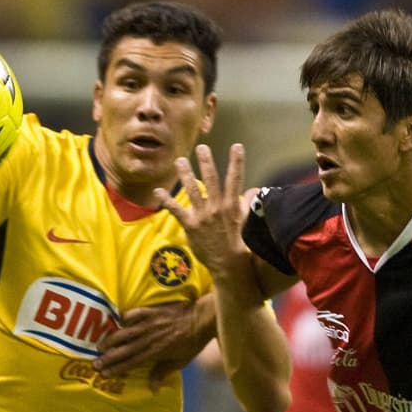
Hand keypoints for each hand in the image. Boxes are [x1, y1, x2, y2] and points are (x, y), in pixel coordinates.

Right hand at [93, 300, 211, 381]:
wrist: (202, 318)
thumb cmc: (193, 342)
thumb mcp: (181, 361)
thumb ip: (163, 372)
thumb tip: (152, 388)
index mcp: (155, 352)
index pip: (132, 362)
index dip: (117, 368)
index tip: (104, 374)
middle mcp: (149, 338)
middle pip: (124, 349)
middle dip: (108, 357)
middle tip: (95, 363)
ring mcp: (149, 323)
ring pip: (124, 332)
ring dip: (110, 339)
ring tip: (99, 345)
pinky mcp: (151, 310)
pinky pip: (133, 314)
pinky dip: (124, 318)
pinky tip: (116, 322)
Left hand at [156, 143, 249, 279]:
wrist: (229, 264)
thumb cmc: (240, 244)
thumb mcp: (247, 222)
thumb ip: (248, 203)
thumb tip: (254, 190)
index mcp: (231, 205)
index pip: (235, 179)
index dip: (236, 162)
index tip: (237, 146)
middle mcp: (216, 207)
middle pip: (211, 179)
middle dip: (206, 162)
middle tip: (202, 147)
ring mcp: (202, 216)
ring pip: (192, 190)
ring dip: (185, 174)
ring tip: (180, 161)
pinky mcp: (190, 225)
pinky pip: (176, 210)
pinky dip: (166, 201)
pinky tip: (158, 191)